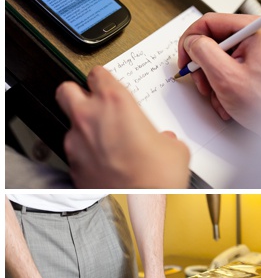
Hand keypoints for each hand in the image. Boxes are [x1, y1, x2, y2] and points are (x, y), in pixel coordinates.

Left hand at [55, 66, 190, 187]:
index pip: (98, 74)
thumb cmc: (157, 176)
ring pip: (71, 125)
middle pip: (67, 89)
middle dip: (79, 94)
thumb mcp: (175, 148)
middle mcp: (90, 117)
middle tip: (94, 103)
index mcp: (115, 102)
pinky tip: (106, 165)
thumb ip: (164, 137)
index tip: (109, 85)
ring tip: (107, 144)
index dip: (104, 79)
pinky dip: (87, 157)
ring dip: (85, 130)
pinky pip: (76, 154)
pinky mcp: (73, 166)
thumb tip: (164, 142)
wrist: (142, 204)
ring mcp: (77, 142)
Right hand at [177, 13, 260, 132]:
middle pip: (216, 41)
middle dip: (205, 67)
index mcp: (257, 29)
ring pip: (222, 58)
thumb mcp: (225, 76)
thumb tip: (192, 42)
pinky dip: (226, 85)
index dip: (191, 41)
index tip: (184, 59)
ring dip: (215, 80)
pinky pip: (233, 68)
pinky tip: (229, 101)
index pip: (211, 22)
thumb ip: (202, 51)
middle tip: (204, 84)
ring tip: (220, 98)